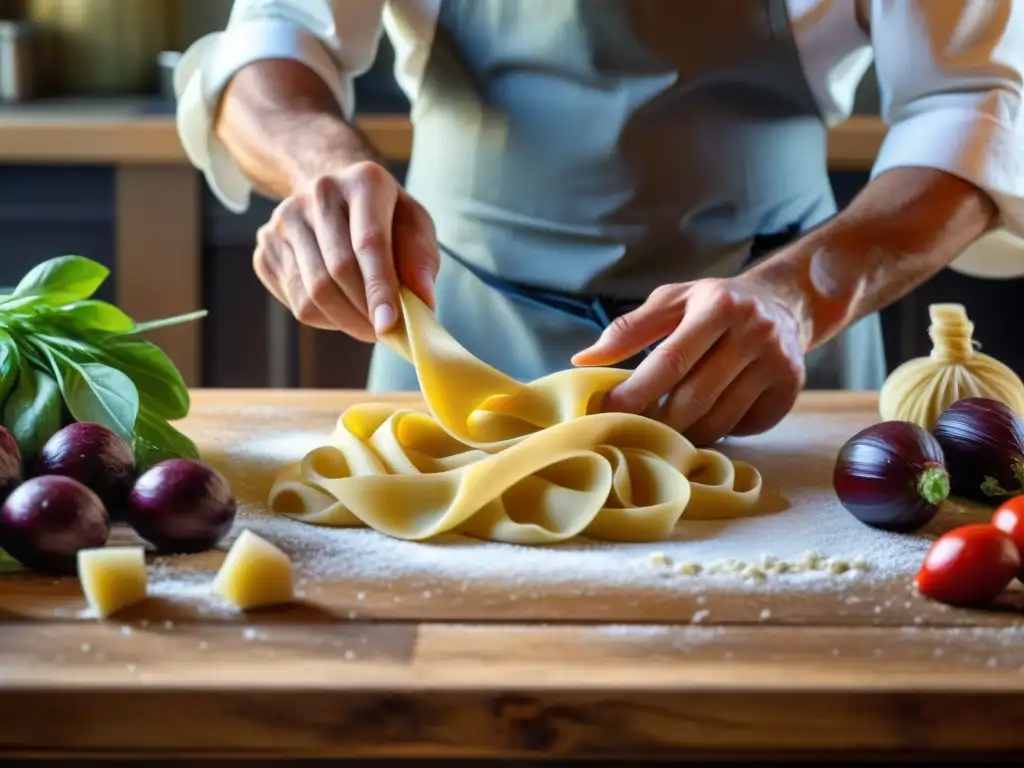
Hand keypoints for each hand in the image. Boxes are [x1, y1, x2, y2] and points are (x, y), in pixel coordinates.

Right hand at [253, 161, 438, 341]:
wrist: (336, 196)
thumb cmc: (384, 216)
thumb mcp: (415, 226)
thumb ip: (422, 260)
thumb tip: (422, 300)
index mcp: (364, 181)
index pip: (369, 243)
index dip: (379, 288)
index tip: (389, 326)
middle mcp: (319, 193)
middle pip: (337, 271)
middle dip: (364, 312)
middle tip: (385, 332)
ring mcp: (284, 219)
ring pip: (312, 292)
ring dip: (345, 320)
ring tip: (367, 324)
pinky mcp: (266, 246)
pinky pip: (295, 301)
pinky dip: (324, 318)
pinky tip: (341, 308)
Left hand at [571, 276, 806, 445]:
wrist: (783, 303)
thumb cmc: (713, 303)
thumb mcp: (672, 300)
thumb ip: (628, 329)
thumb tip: (583, 360)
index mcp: (718, 306)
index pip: (670, 360)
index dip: (636, 392)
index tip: (606, 412)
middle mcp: (753, 332)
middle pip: (695, 397)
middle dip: (658, 422)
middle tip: (632, 433)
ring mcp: (777, 362)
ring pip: (720, 419)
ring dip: (686, 434)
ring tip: (664, 433)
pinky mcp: (790, 388)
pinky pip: (744, 426)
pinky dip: (720, 432)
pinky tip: (705, 423)